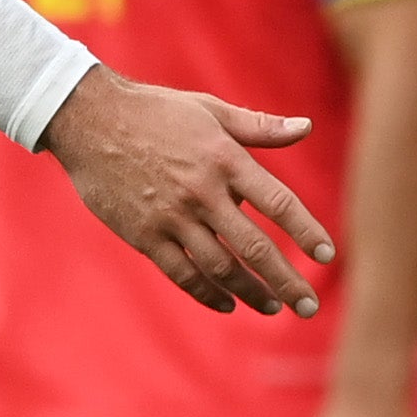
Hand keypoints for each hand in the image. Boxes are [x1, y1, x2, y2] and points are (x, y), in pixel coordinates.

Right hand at [42, 69, 337, 313]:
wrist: (89, 119)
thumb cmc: (156, 111)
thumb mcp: (210, 110)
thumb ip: (259, 126)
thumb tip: (306, 128)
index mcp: (225, 159)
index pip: (278, 203)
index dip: (306, 232)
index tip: (328, 256)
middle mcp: (202, 192)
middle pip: (254, 247)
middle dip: (287, 280)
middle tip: (309, 306)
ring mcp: (171, 217)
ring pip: (220, 267)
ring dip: (250, 292)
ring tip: (272, 306)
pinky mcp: (143, 235)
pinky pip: (182, 273)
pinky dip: (207, 293)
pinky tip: (227, 304)